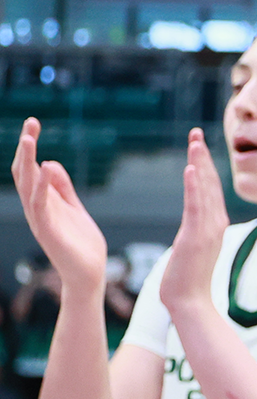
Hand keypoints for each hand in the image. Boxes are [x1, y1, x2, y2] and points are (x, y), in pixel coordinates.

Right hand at [11, 118, 106, 295]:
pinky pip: (41, 204)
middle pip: (24, 172)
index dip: (30, 148)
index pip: (30, 169)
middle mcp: (36, 208)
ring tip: (29, 138)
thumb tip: (51, 164)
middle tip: (31, 122)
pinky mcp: (48, 231)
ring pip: (27, 185)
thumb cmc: (82, 244)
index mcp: (42, 202)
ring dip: (27, 161)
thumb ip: (63, 189)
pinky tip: (46, 168)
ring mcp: (40, 219)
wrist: (90, 275)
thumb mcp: (74, 209)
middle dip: (26, 147)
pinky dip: (43, 185)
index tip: (34, 123)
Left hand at [157, 129, 230, 317]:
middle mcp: (215, 223)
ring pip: (204, 190)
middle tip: (194, 132)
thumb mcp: (192, 248)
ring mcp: (208, 230)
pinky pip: (196, 206)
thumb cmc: (187, 279)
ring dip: (200, 164)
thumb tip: (193, 224)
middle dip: (202, 156)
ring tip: (194, 142)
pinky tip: (192, 168)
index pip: (209, 188)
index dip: (204, 164)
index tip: (196, 144)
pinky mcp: (197, 237)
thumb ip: (195, 232)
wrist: (189, 303)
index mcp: (214, 224)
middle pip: (209, 183)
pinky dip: (195, 186)